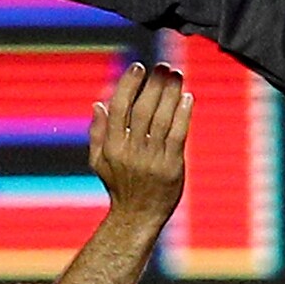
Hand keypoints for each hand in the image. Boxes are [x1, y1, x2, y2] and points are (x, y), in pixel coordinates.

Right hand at [90, 61, 192, 219]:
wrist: (137, 216)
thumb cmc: (119, 185)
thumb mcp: (99, 161)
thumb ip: (97, 132)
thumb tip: (99, 103)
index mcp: (112, 147)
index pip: (120, 108)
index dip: (129, 85)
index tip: (139, 67)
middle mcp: (131, 151)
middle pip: (143, 109)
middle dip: (154, 84)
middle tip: (163, 67)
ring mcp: (152, 159)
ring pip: (163, 119)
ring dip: (171, 94)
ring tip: (176, 75)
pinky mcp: (172, 165)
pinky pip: (179, 134)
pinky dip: (183, 114)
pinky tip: (187, 97)